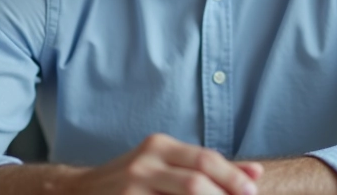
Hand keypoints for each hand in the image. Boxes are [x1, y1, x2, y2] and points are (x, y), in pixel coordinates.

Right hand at [79, 133, 261, 194]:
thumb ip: (210, 169)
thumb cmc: (133, 181)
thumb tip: (257, 173)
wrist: (79, 192)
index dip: (232, 177)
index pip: (205, 158)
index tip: (253, 192)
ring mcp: (131, 186)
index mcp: (160, 146)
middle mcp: (145, 161)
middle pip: (195, 180)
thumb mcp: (167, 166)